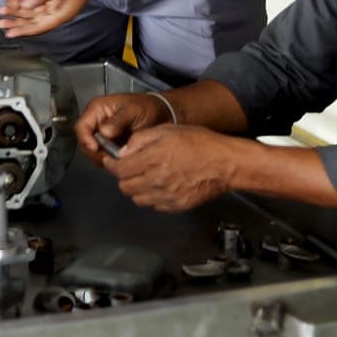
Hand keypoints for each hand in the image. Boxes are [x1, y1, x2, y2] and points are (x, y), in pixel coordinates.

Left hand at [0, 0, 111, 37]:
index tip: (9, 34)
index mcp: (63, 14)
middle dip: (17, 22)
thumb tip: (27, 6)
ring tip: (4, 12)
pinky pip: (38, 0)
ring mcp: (58, 2)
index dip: (23, 31)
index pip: (40, 27)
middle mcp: (60, 11)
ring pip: (35, 11)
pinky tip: (16, 0)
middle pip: (35, 21)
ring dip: (19, 12)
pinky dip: (27, 0)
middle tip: (1, 23)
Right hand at [74, 92, 173, 164]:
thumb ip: (119, 120)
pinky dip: (109, 161)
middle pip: (84, 142)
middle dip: (95, 152)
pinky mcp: (108, 146)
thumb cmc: (146, 107)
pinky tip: (121, 159)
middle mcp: (96, 122)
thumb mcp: (133, 110)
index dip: (85, 139)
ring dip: (103, 157)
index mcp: (97, 109)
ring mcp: (101, 135)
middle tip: (110, 157)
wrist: (160, 115)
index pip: (81, 126)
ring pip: (92, 152)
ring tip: (118, 157)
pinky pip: (102, 156)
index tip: (95, 148)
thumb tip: (105, 132)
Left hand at [102, 124, 236, 211]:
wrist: (225, 163)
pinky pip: (154, 205)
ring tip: (146, 176)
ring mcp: (166, 195)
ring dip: (137, 188)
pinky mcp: (176, 205)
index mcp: (152, 159)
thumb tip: (123, 152)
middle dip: (123, 176)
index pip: (118, 169)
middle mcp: (157, 180)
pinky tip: (160, 185)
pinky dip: (152, 197)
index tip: (111, 160)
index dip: (111, 164)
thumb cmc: (201, 143)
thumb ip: (141, 140)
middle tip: (130, 168)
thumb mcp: (167, 130)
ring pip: (137, 198)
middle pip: (124, 186)